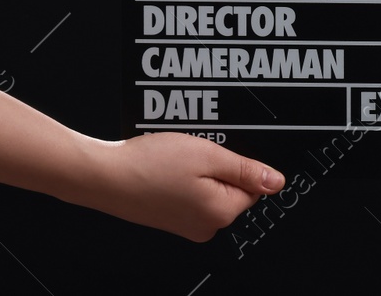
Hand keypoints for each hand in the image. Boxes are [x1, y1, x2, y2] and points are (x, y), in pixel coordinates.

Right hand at [75, 133, 284, 241]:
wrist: (104, 175)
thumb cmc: (150, 164)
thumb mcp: (209, 155)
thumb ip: (247, 170)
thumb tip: (276, 182)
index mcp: (220, 213)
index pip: (254, 187)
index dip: (237, 163)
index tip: (216, 154)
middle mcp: (205, 226)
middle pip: (233, 189)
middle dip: (219, 167)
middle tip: (193, 155)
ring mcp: (186, 226)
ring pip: (212, 189)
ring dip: (201, 171)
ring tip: (177, 161)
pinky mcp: (171, 219)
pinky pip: (192, 195)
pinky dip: (185, 179)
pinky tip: (168, 169)